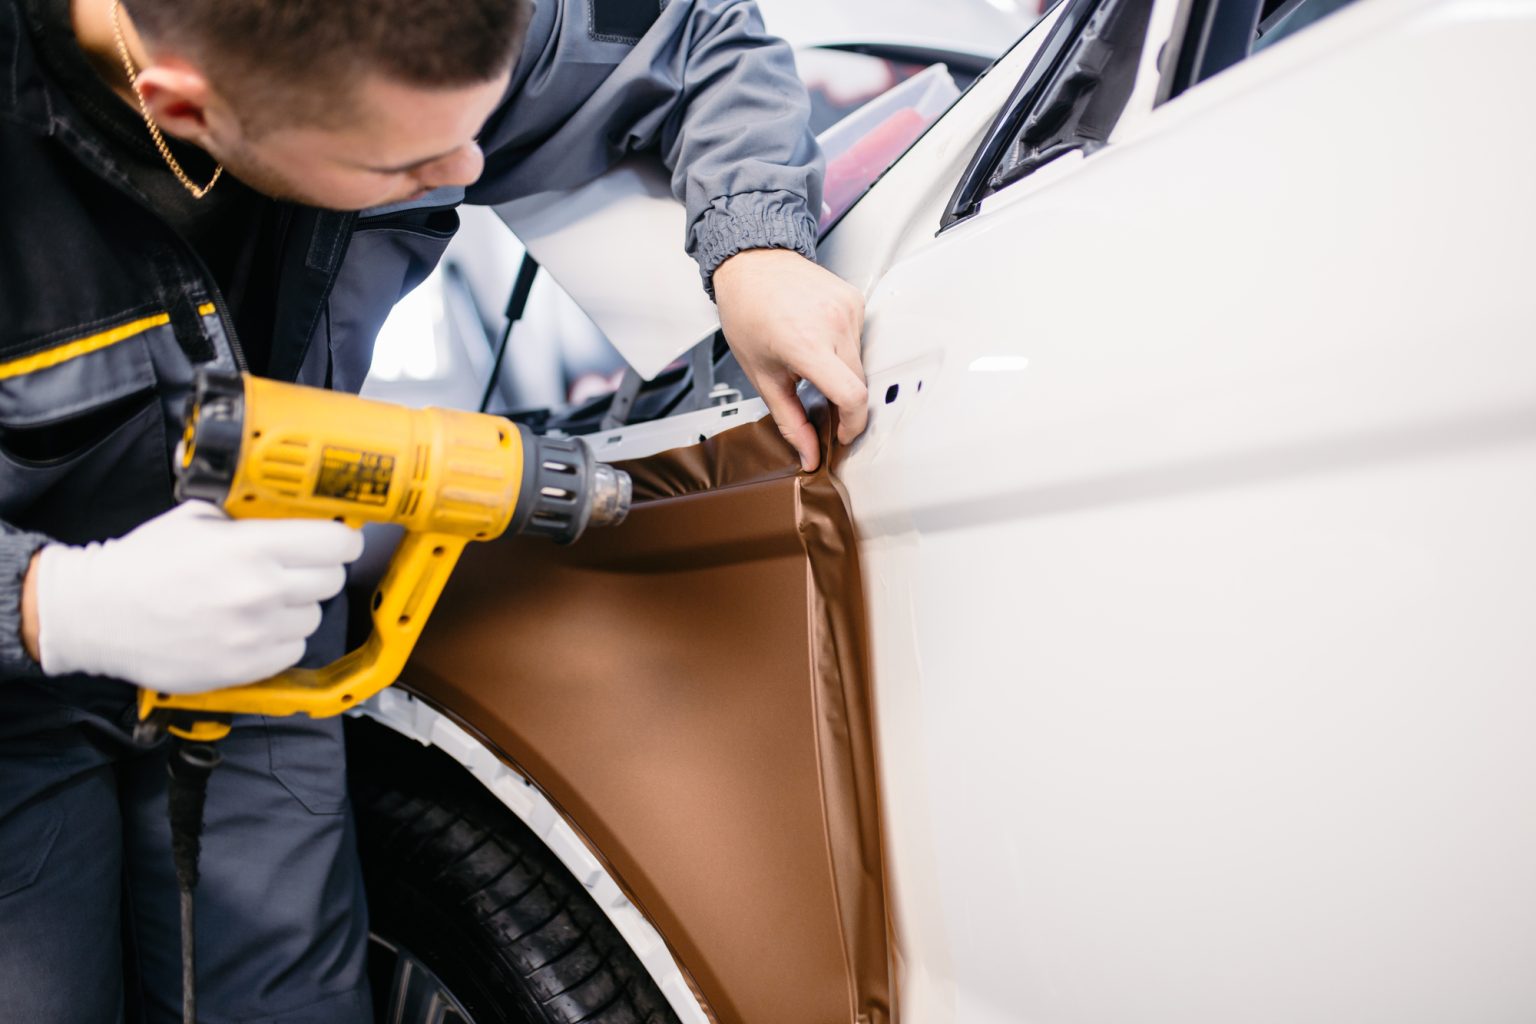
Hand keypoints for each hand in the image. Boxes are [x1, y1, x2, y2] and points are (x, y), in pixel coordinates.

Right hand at [31, 501, 362, 692]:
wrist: (97, 615)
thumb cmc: (142, 566)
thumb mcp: (196, 519)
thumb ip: (248, 517)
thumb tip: (291, 514)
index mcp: (251, 547)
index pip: (335, 542)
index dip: (341, 540)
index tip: (337, 541)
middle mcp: (259, 590)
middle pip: (332, 580)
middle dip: (317, 571)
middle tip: (294, 569)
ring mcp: (255, 632)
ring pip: (314, 617)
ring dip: (297, 608)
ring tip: (261, 601)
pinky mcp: (245, 666)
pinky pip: (293, 650)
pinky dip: (280, 640)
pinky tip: (251, 628)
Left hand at [713, 248, 867, 471]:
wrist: (752, 264)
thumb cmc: (748, 312)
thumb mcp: (762, 376)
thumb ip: (789, 421)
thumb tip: (809, 453)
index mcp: (805, 344)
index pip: (851, 396)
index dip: (853, 424)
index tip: (843, 433)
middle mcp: (832, 323)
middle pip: (858, 384)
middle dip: (843, 402)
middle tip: (821, 402)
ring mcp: (847, 308)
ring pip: (861, 362)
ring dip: (842, 373)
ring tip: (811, 360)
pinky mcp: (855, 299)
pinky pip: (861, 338)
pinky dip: (844, 348)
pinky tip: (819, 337)